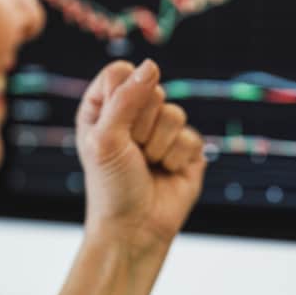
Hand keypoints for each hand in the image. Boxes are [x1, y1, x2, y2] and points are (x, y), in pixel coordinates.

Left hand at [76, 60, 205, 251]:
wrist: (135, 229)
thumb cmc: (110, 186)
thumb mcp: (105, 138)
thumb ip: (126, 98)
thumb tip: (152, 65)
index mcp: (104, 107)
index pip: (120, 73)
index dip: (123, 94)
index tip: (113, 124)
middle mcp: (134, 115)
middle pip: (152, 90)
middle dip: (141, 125)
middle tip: (131, 152)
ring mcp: (162, 132)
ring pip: (174, 113)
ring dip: (158, 146)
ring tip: (147, 165)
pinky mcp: (187, 150)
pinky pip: (191, 137)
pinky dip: (176, 159)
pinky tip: (165, 173)